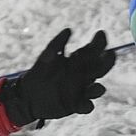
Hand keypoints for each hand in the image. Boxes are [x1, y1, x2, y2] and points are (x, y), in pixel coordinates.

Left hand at [0, 28, 116, 126]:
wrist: (26, 98)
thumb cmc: (37, 75)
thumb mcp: (44, 59)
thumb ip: (55, 45)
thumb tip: (68, 30)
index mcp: (77, 61)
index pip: (93, 50)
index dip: (99, 42)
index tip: (100, 34)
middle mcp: (83, 75)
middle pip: (100, 68)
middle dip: (107, 61)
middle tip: (110, 54)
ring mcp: (81, 90)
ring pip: (96, 89)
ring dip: (98, 89)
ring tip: (96, 88)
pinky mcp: (76, 105)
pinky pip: (86, 106)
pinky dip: (87, 106)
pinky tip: (84, 105)